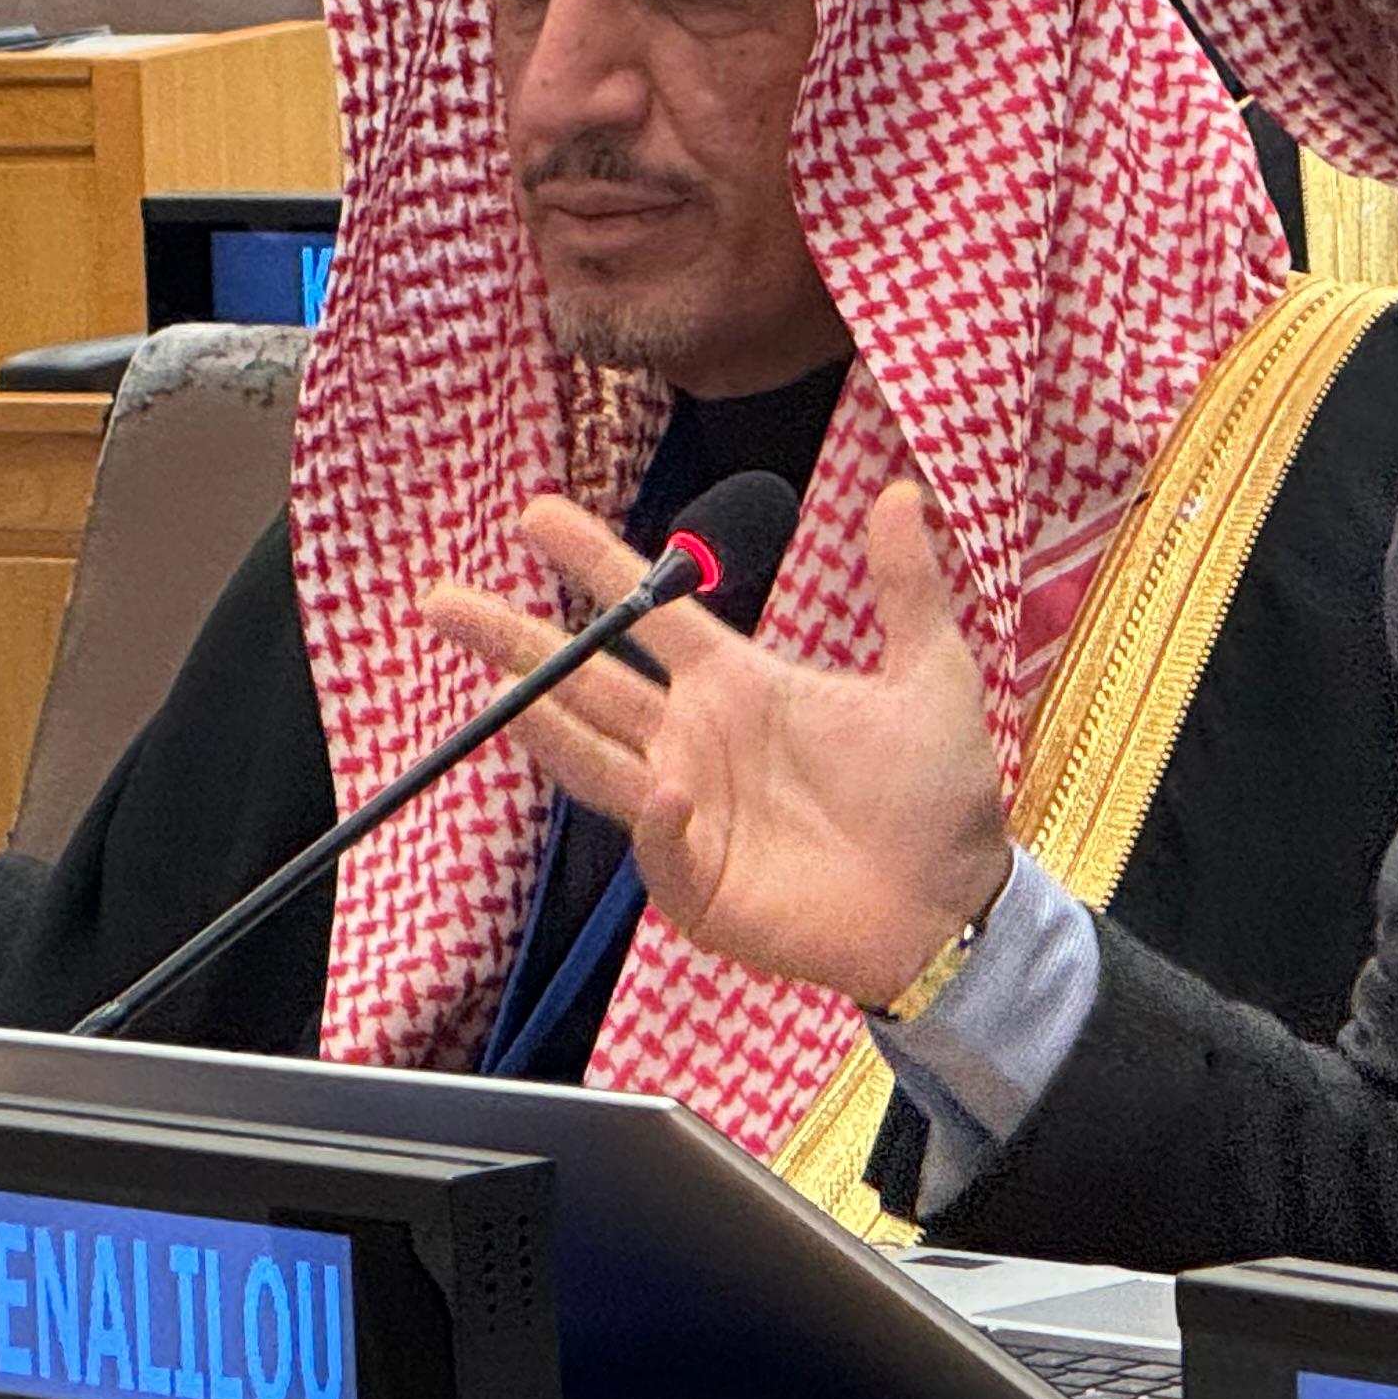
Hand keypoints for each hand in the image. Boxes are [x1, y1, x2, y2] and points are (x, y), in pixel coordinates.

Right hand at [419, 482, 1016, 1008]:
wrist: (955, 905)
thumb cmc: (938, 795)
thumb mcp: (932, 674)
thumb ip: (907, 587)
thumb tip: (903, 493)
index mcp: (740, 687)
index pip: (650, 615)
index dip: (594, 563)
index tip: (535, 513)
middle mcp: (695, 742)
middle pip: (587, 681)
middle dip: (515, 641)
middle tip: (442, 599)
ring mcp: (688, 812)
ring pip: (594, 757)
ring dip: (539, 723)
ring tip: (488, 683)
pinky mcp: (698, 881)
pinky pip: (660, 843)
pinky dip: (659, 818)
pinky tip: (669, 791)